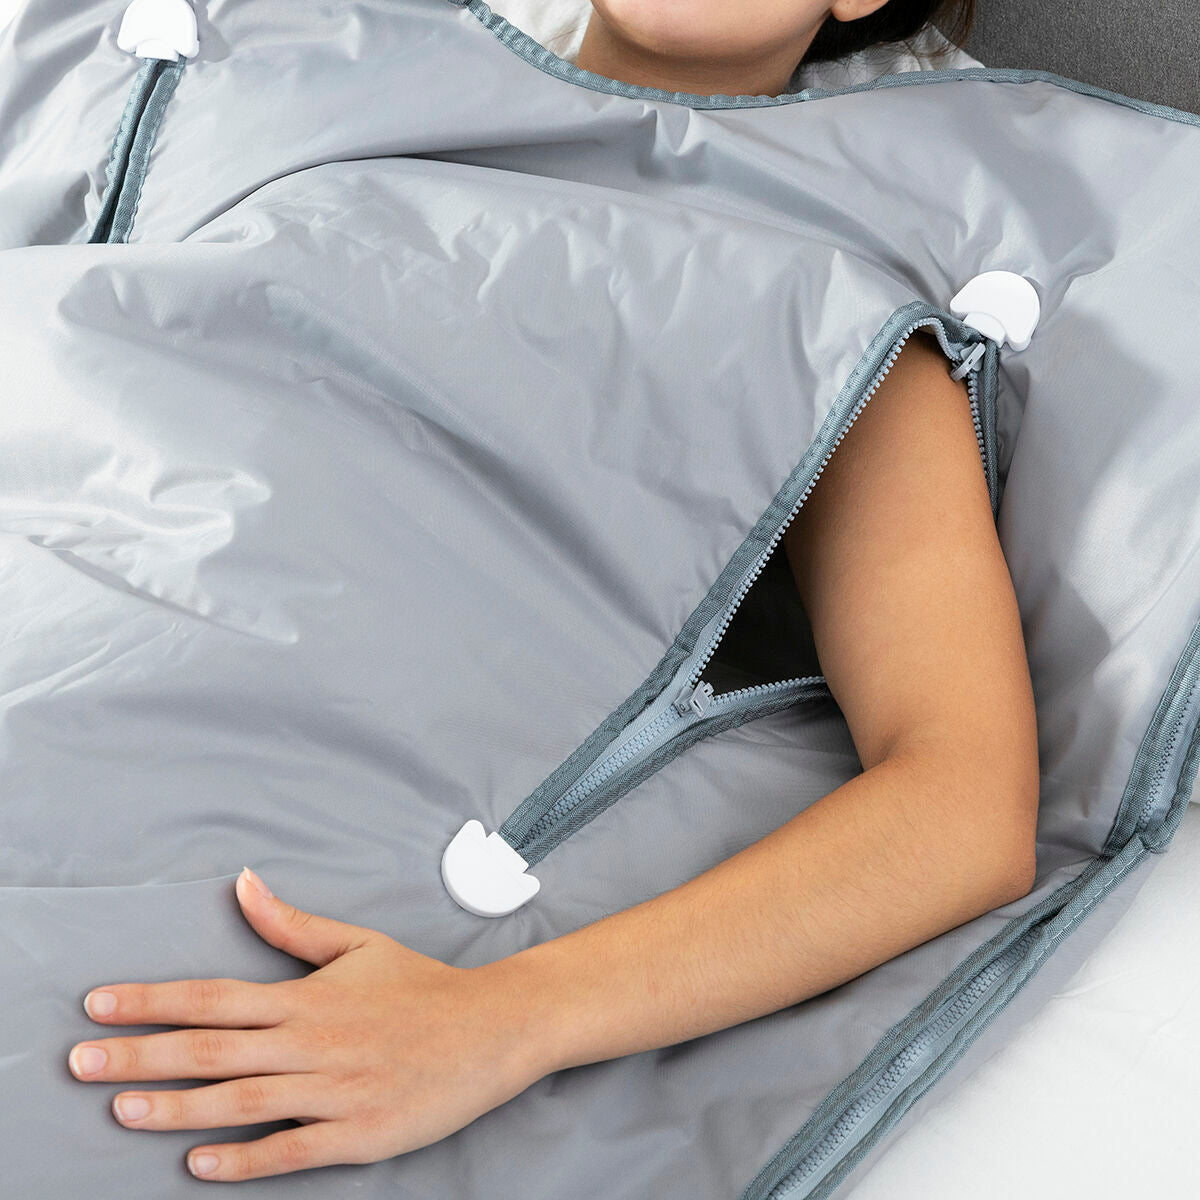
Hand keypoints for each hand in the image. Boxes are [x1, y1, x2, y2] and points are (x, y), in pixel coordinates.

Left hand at [67, 868, 548, 1180]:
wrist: (490, 1030)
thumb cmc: (421, 986)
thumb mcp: (357, 945)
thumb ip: (292, 925)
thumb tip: (242, 884)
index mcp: (307, 996)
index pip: (213, 997)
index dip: (151, 1000)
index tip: (99, 1004)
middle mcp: (312, 1042)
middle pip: (210, 1050)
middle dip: (139, 1054)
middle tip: (79, 1062)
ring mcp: (334, 1091)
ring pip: (239, 1102)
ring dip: (174, 1107)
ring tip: (120, 1107)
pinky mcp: (357, 1134)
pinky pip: (288, 1150)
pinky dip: (242, 1159)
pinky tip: (198, 1163)